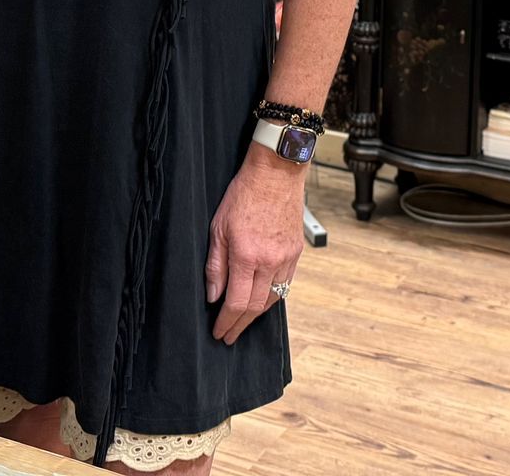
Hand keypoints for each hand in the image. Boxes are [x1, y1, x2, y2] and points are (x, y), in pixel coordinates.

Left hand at [204, 144, 307, 344]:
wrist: (276, 173)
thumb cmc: (244, 194)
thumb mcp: (218, 227)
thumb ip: (215, 265)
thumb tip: (213, 295)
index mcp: (246, 256)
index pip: (236, 302)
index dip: (226, 322)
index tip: (218, 332)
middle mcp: (269, 262)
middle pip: (255, 307)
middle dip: (239, 325)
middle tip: (228, 335)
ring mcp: (286, 258)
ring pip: (272, 300)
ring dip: (256, 315)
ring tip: (242, 322)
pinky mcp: (296, 252)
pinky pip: (285, 285)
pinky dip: (272, 298)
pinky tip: (262, 301)